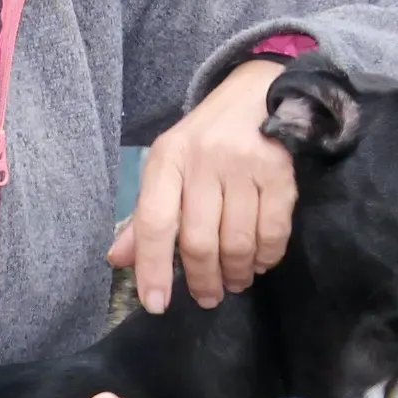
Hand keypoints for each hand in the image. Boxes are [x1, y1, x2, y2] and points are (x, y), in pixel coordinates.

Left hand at [109, 58, 296, 313]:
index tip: (155, 305)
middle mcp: (204, 160)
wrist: (257, 92)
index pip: (153, 222)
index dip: (152, 269)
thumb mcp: (168, 167)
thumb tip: (117, 259)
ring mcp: (245, 165)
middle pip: (198, 241)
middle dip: (202, 281)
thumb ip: (144, 215)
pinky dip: (265, 257)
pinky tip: (259, 262)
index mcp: (168, 159)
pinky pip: (273, 232)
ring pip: (237, 242)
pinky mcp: (280, 172)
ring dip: (236, 274)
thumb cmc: (205, 139)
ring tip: (235, 281)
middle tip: (207, 298)